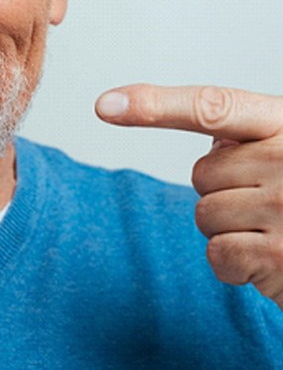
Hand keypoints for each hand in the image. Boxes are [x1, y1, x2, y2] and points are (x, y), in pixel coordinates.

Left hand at [95, 84, 282, 308]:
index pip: (212, 108)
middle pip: (203, 174)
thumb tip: (210, 148)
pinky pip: (217, 254)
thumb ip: (255, 141)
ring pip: (205, 215)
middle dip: (227, 191)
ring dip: (233, 229)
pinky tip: (276, 261)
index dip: (154, 105)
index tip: (105, 105)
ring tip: (281, 232)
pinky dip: (237, 264)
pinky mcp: (281, 258)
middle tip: (276, 204)